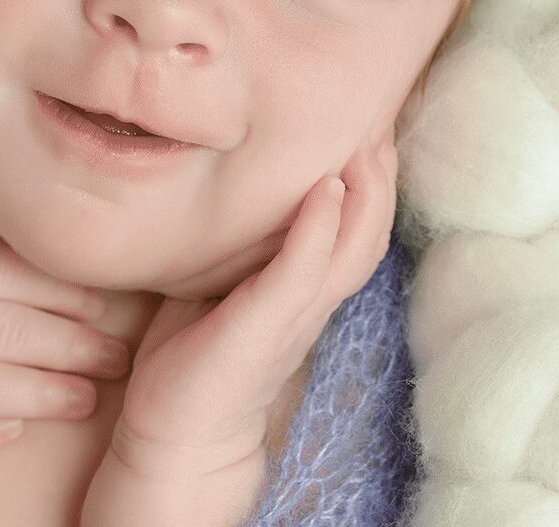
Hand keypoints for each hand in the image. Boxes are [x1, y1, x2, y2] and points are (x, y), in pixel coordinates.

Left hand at [109, 123, 399, 477]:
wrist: (176, 438)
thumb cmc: (193, 356)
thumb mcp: (221, 283)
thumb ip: (240, 242)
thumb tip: (231, 184)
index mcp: (305, 291)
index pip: (356, 229)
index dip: (372, 180)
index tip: (371, 125)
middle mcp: (311, 302)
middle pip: (370, 233)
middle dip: (382, 176)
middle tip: (382, 119)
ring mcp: (293, 317)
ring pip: (352, 249)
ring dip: (365, 194)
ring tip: (367, 143)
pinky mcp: (263, 329)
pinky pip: (301, 273)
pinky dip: (317, 230)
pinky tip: (326, 191)